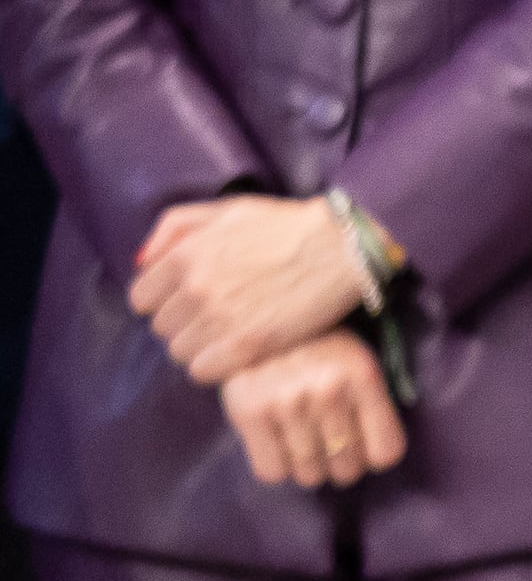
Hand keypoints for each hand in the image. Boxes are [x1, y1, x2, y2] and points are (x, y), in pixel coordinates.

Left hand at [131, 195, 369, 384]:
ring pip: (179, 351)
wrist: (343, 246)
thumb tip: (140, 262)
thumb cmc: (285, 224)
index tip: (189, 297)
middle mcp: (196, 288)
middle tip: (216, 312)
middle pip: (161, 327)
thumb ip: (174, 226)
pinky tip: (237, 348)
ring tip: (229, 331)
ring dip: (200, 345)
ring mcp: (220, 319)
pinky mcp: (246, 346)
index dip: (165, 298)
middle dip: (184, 321)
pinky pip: (202, 371)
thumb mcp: (227, 209)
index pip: (141, 298)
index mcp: (186, 255)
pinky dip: (216, 364)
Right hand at [222, 331, 405, 488]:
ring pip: (309, 474)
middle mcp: (329, 390)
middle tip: (330, 450)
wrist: (258, 316)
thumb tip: (377, 460)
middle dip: (341, 466)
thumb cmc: (317, 346)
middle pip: (346, 468)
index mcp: (364, 375)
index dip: (375, 458)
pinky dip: (276, 467)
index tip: (365, 451)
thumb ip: (370, 403)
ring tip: (302, 443)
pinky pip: (272, 472)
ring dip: (308, 468)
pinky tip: (277, 444)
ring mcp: (288, 403)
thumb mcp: (356, 361)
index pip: (385, 451)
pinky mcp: (250, 412)